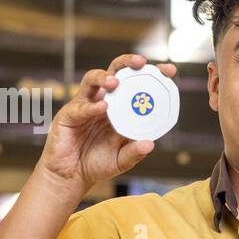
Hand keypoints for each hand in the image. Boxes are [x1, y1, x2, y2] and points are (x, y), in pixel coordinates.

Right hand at [37, 54, 175, 199]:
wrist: (71, 176)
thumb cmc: (97, 163)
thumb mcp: (122, 160)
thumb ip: (135, 152)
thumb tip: (150, 144)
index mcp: (120, 108)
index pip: (135, 84)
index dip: (151, 74)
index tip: (170, 71)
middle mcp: (103, 101)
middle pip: (114, 72)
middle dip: (127, 62)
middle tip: (141, 62)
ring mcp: (85, 105)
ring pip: (92, 80)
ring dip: (104, 77)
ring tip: (116, 81)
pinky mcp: (68, 115)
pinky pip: (80, 107)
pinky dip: (91, 107)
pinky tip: (103, 108)